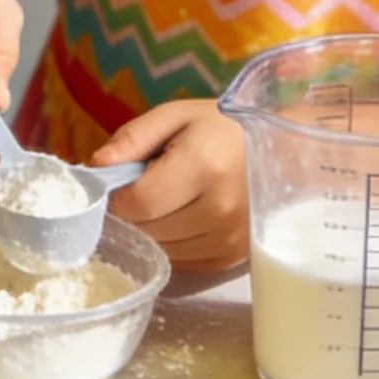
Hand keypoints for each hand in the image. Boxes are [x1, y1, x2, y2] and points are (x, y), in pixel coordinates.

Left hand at [98, 99, 247, 271]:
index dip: (119, 196)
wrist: (282, 150)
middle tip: (150, 186)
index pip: (137, 204)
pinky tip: (187, 215)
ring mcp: (229, 239)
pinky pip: (181, 261)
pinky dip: (173, 242)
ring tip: (172, 198)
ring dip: (154, 229)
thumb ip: (132, 139)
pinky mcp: (232, 258)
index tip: (123, 182)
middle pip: (147, 230)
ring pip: (161, 250)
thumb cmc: (223, 128)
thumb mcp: (176, 116)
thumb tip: (96, 168)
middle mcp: (220, 210)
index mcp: (203, 167)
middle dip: (135, 212)